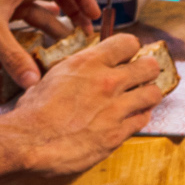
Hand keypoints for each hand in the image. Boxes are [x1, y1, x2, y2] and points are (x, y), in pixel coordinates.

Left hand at [0, 0, 100, 88]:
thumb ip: (13, 57)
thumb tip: (34, 81)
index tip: (93, 15)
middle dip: (72, 12)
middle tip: (84, 34)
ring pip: (37, 9)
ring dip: (52, 24)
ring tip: (65, 44)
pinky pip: (19, 20)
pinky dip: (30, 32)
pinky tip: (33, 47)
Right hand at [8, 35, 164, 174]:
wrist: (31, 142)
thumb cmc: (34, 111)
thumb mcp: (55, 76)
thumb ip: (78, 70)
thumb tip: (86, 70)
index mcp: (89, 63)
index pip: (128, 42)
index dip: (130, 48)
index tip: (127, 56)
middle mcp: (107, 82)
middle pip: (149, 66)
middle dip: (146, 70)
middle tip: (140, 76)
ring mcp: (116, 108)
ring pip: (153, 94)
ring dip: (147, 95)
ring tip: (139, 98)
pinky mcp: (118, 133)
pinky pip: (143, 119)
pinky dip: (138, 117)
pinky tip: (129, 118)